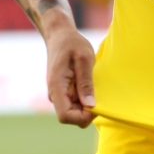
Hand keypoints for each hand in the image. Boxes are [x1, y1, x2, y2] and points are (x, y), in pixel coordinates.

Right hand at [44, 13, 96, 127]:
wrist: (60, 35)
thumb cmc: (72, 44)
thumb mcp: (84, 58)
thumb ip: (86, 82)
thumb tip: (90, 105)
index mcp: (57, 88)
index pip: (65, 117)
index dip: (82, 117)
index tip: (96, 104)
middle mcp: (55, 95)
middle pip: (71, 116)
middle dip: (87, 111)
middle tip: (99, 92)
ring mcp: (59, 94)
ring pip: (74, 111)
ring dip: (87, 103)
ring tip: (94, 83)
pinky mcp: (64, 91)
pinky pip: (75, 102)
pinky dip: (85, 97)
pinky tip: (90, 83)